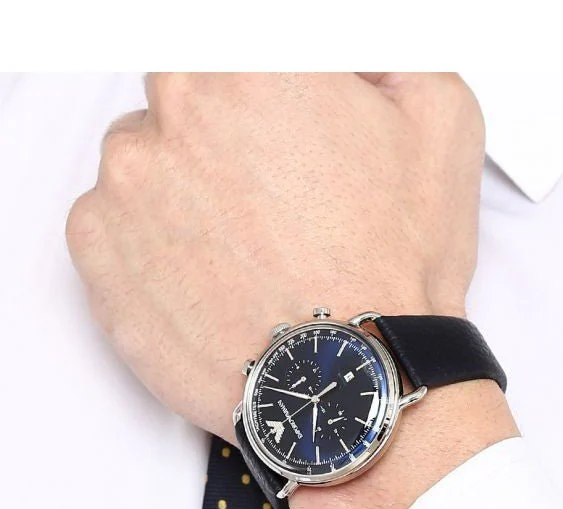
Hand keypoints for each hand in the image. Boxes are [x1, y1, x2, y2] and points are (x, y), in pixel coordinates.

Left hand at [66, 72, 482, 441]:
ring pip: (144, 164)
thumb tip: (350, 56)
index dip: (262, 94)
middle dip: (223, 138)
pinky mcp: (99, 257)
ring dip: (184, 192)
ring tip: (245, 250)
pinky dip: (151, 244)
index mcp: (249, 67)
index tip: (278, 131)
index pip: (228, 52)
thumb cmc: (391, 267)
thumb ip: (385, 55)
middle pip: (182, 102)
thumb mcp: (441, 121)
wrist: (349, 380)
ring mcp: (125, 187)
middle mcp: (173, 114)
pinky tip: (210, 278)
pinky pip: (113, 226)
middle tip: (272, 199)